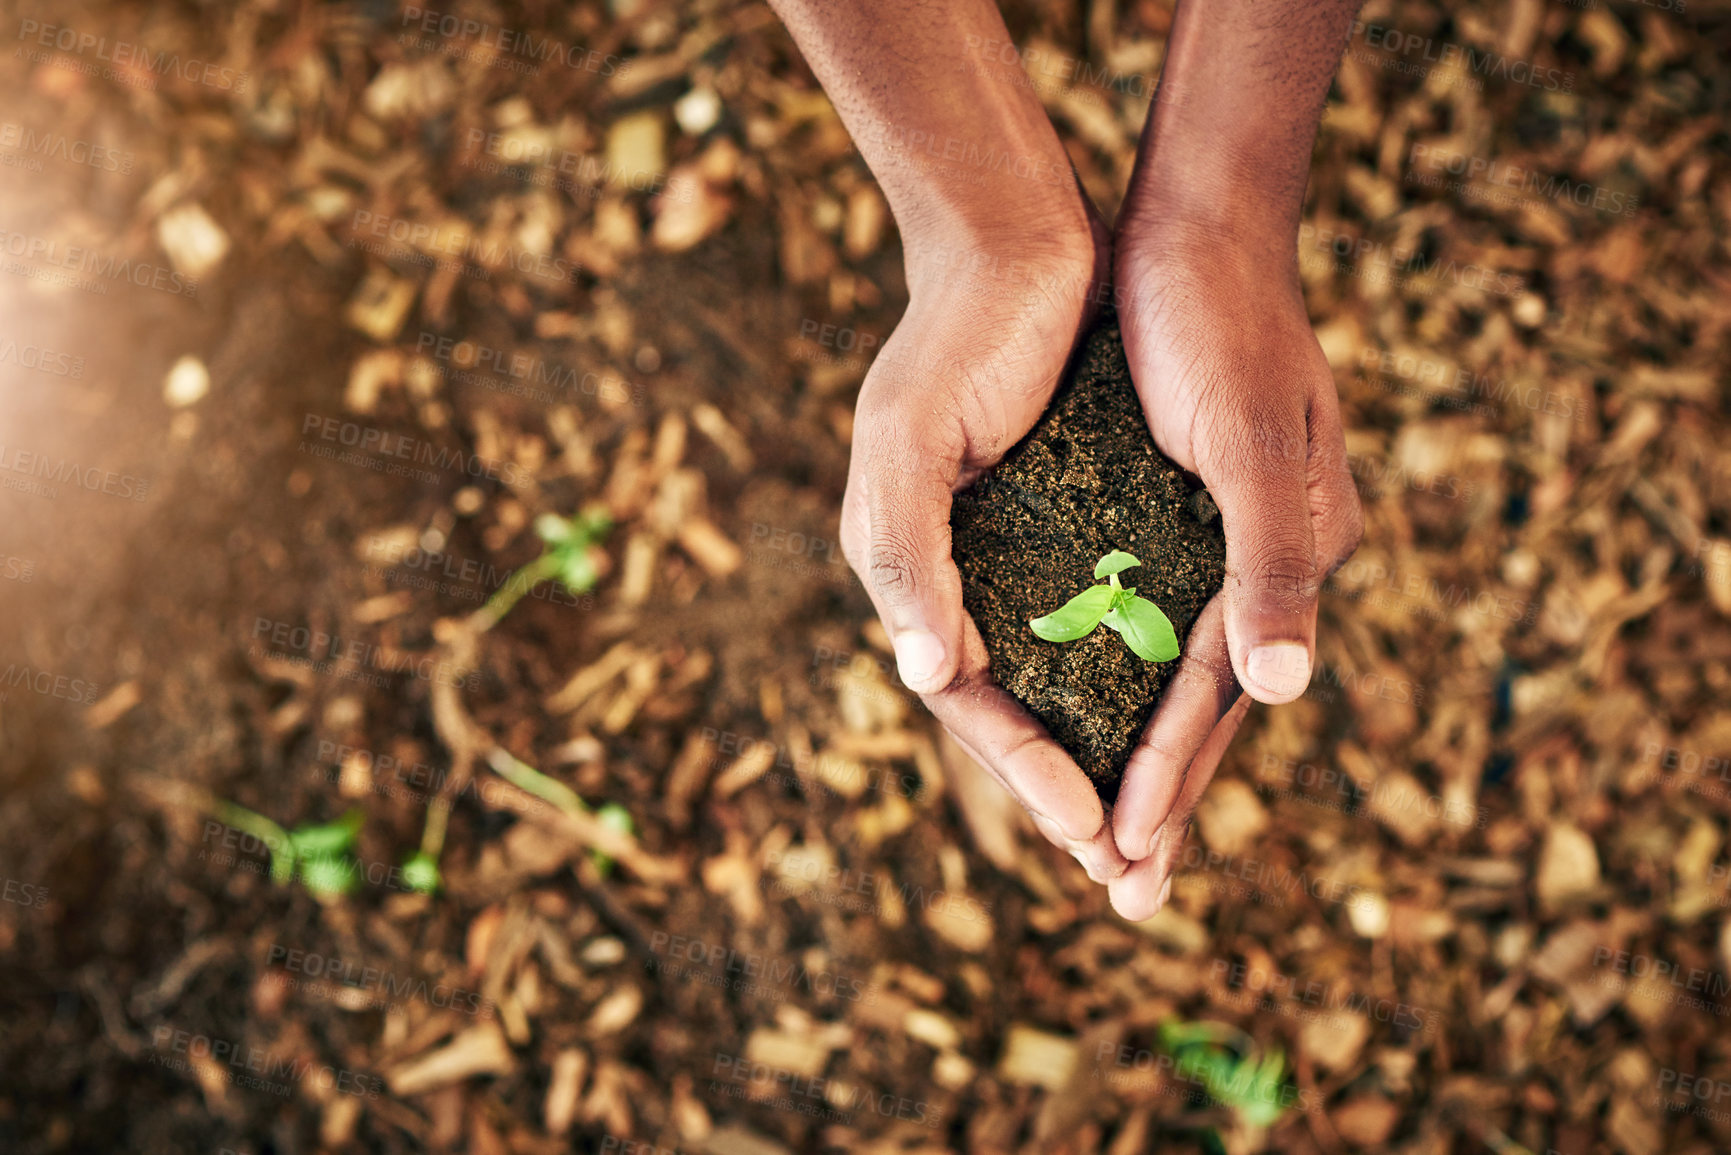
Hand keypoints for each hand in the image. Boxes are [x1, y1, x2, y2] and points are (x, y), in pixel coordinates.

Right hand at [838, 202, 1136, 884]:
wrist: (1019, 238)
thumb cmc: (955, 338)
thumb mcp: (908, 445)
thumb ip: (906, 558)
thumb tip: (920, 676)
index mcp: (916, 570)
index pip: (968, 700)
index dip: (1025, 770)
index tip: (1089, 835)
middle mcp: (966, 572)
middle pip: (1021, 706)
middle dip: (1073, 791)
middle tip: (1131, 877)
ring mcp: (1022, 547)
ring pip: (1069, 674)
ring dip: (1111, 748)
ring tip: (1158, 826)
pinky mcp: (1078, 514)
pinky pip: (1108, 614)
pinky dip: (1137, 671)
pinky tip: (1180, 712)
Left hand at [1102, 229, 1362, 918]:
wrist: (1197, 219)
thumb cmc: (1216, 324)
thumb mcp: (1244, 441)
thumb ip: (1272, 564)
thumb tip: (1285, 693)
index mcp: (1289, 555)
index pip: (1215, 695)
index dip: (1167, 774)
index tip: (1119, 856)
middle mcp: (1264, 559)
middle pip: (1203, 705)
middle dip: (1162, 799)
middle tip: (1123, 899)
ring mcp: (1225, 537)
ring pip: (1174, 673)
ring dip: (1142, 754)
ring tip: (1106, 839)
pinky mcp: (1178, 510)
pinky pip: (1152, 617)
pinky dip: (1123, 676)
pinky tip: (1090, 712)